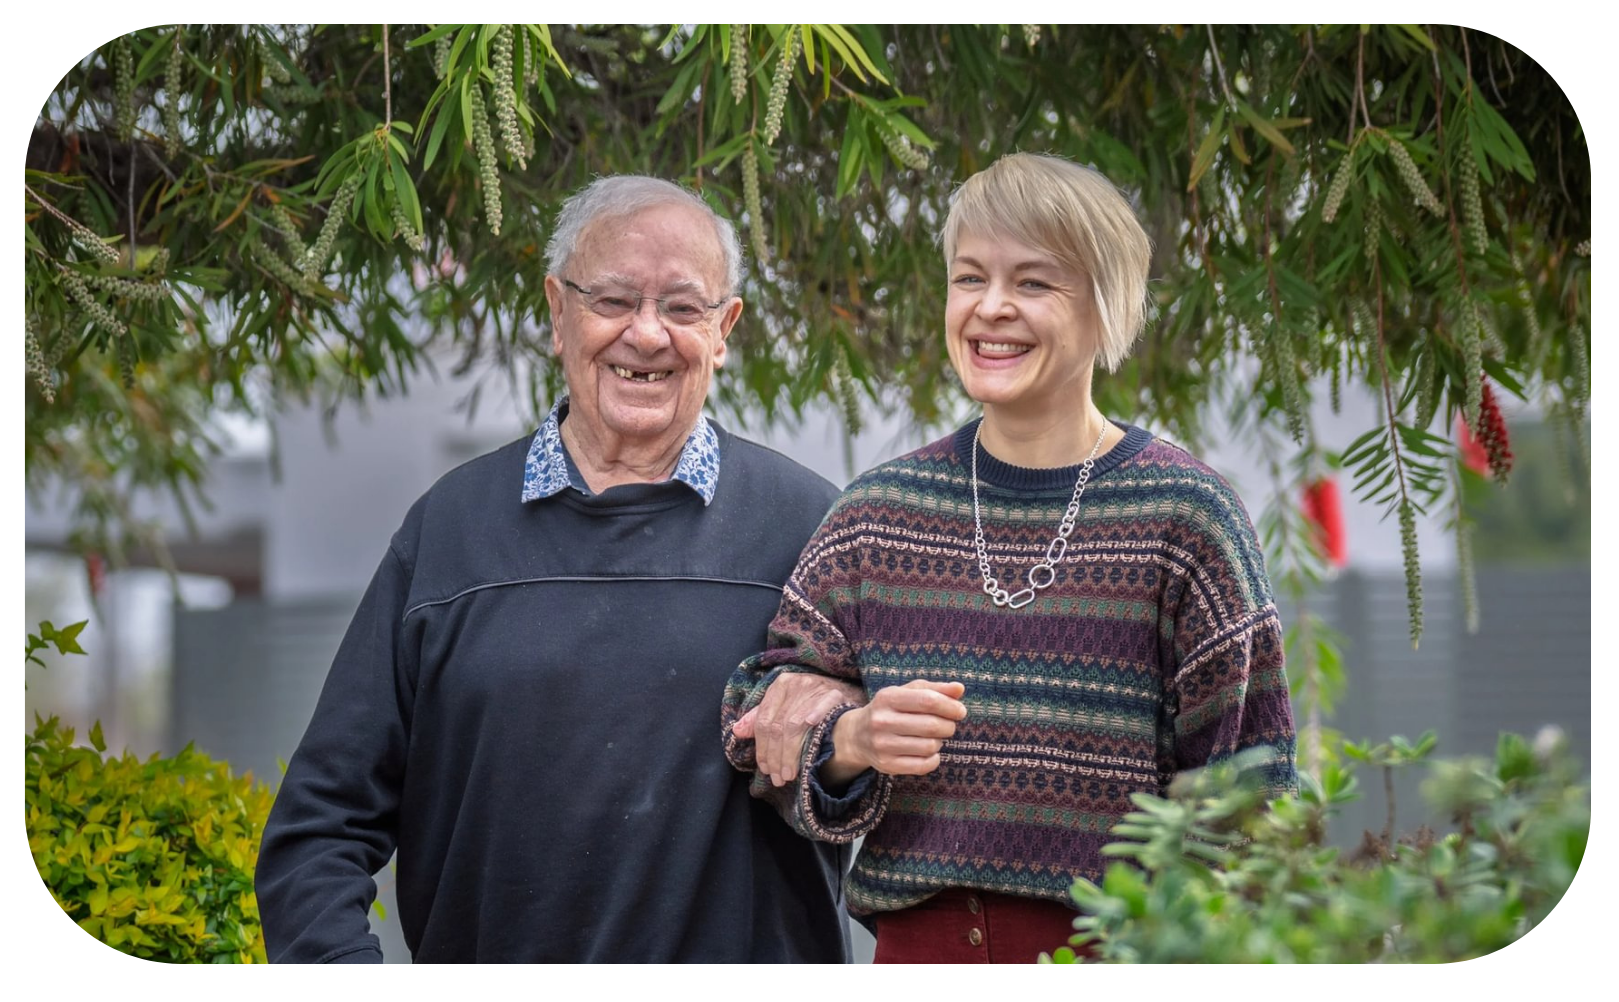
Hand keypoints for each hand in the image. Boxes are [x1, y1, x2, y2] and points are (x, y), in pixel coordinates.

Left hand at [733, 673, 865, 786]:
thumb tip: (737, 731)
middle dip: (775, 756)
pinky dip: (813, 722)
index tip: (765, 768)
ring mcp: (815, 688)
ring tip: (789, 774)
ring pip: (795, 725)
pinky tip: (810, 745)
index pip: (764, 721)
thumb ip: (762, 717)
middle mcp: (795, 683)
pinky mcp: (834, 694)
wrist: (844, 689)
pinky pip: (822, 709)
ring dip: (790, 754)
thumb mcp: (785, 705)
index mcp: (780, 686)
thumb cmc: (810, 700)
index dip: (762, 748)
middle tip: (777, 777)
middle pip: (778, 726)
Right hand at [824, 679, 966, 785]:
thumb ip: (935, 689)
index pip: (928, 700)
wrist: (857, 735)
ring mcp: (882, 745)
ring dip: (940, 742)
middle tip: (948, 725)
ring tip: (933, 737)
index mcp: (888, 698)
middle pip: (932, 725)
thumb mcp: (907, 693)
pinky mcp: (887, 765)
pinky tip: (930, 752)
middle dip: (948, 726)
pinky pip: (924, 766)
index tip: (960, 711)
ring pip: (930, 746)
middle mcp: (882, 721)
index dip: (950, 706)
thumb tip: (960, 688)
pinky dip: (934, 759)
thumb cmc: (890, 710)